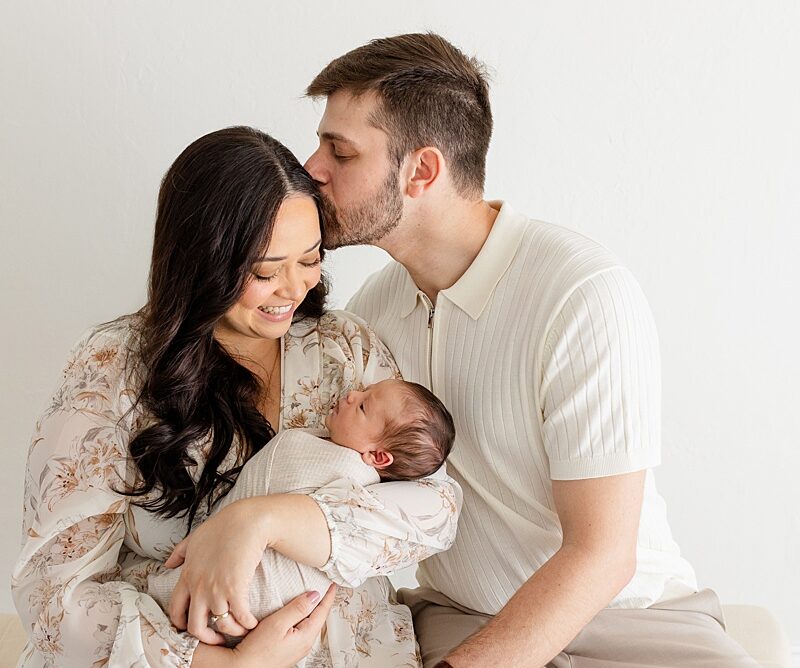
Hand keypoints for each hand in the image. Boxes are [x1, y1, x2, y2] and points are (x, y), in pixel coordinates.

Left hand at [166, 499, 267, 642]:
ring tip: (241, 628)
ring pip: (220, 624)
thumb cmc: (222, 527)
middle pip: (195, 626)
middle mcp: (199, 587)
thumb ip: (179, 552)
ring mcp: (216, 589)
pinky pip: (240, 616)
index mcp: (187, 576)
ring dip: (232, 630)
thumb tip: (168, 563)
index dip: (183, 624)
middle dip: (207, 637)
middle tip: (218, 638)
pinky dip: (247, 623)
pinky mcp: (235, 589)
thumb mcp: (194, 538)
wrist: (246, 521)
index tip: (194, 626)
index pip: (175, 610)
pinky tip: (252, 621)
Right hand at [231, 586, 336, 667]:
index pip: (322, 612)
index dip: (328, 596)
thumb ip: (298, 608)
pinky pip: (301, 630)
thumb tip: (314, 595)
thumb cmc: (258, 650)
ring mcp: (297, 648)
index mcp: (306, 636)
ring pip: (310, 624)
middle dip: (322, 603)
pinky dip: (302, 618)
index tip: (332, 585)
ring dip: (312, 610)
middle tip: (325, 588)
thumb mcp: (278, 623)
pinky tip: (296, 615)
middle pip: (318, 618)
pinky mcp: (288, 650)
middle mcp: (305, 644)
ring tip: (313, 598)